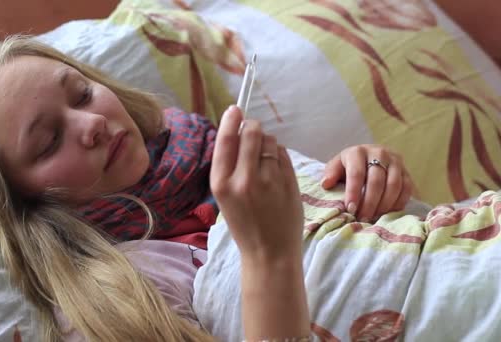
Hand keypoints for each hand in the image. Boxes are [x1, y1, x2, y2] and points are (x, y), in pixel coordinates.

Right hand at [210, 106, 303, 259]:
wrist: (269, 253)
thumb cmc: (244, 224)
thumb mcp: (225, 197)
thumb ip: (229, 166)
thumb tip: (236, 129)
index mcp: (221, 184)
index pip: (225, 141)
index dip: (230, 121)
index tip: (235, 109)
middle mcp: (243, 180)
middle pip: (251, 132)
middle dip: (252, 127)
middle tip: (253, 134)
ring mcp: (269, 180)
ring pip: (269, 140)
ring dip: (267, 142)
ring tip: (264, 160)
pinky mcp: (289, 182)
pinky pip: (283, 153)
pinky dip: (279, 154)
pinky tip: (276, 169)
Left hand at [321, 144, 413, 221]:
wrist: (368, 157)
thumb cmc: (349, 166)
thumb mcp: (336, 166)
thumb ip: (331, 173)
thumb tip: (326, 184)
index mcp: (358, 152)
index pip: (357, 174)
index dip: (354, 193)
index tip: (350, 209)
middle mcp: (379, 153)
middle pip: (376, 181)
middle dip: (369, 203)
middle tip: (363, 218)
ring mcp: (395, 161)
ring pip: (394, 185)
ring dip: (384, 205)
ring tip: (374, 218)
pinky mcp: (406, 171)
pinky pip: (406, 188)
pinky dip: (398, 203)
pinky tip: (388, 213)